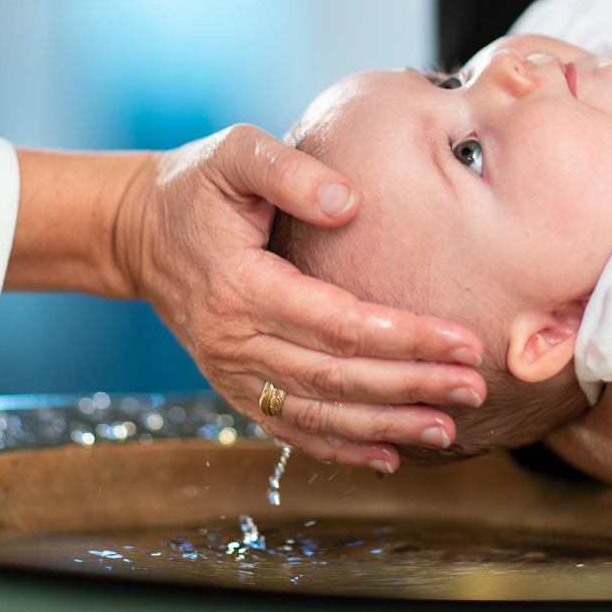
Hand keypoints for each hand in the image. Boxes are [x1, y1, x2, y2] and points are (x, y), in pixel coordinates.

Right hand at [116, 124, 486, 472]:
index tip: (463, 340)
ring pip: (316, 413)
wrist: (136, 232)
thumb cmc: (194, 186)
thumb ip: (289, 171)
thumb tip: (349, 203)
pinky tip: (388, 456)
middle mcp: (233, 340)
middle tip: (475, 389)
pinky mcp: (232, 386)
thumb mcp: (234, 155)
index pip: (338, 323)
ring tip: (446, 429)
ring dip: (384, 427)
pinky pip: (288, 427)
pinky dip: (338, 448)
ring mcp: (229, 371)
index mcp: (240, 285)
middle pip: (335, 377)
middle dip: (410, 386)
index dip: (404, 336)